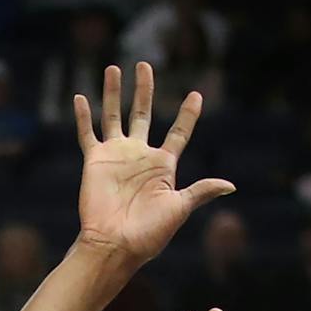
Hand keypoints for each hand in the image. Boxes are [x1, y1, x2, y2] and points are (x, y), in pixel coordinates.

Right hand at [74, 64, 233, 264]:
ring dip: (114, 93)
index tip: (196, 95)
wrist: (115, 245)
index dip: (187, 114)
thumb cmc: (149, 233)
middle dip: (144, 89)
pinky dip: (83, 116)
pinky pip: (87, 134)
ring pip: (114, 116)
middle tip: (145, 65)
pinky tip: (80, 97)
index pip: (179, 133)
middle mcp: (139, 156)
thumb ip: (201, 191)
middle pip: (143, 113)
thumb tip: (231, 185)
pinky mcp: (94, 161)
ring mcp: (115, 156)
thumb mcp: (179, 208)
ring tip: (115, 68)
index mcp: (162, 165)